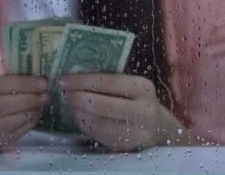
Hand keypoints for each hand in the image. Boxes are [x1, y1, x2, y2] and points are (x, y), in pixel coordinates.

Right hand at [0, 75, 47, 151]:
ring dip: (27, 114)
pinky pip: (7, 137)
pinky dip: (24, 127)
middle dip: (26, 100)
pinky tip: (33, 117)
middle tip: (44, 95)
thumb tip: (33, 77)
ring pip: (3, 125)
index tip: (41, 82)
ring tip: (41, 105)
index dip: (20, 83)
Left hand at [60, 73, 182, 151]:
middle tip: (65, 94)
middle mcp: (144, 111)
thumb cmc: (138, 99)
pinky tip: (80, 117)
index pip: (107, 82)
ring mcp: (137, 132)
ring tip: (71, 105)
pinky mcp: (127, 147)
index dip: (82, 81)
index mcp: (143, 88)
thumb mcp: (131, 85)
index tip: (64, 80)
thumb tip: (74, 76)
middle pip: (101, 105)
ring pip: (98, 124)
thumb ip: (108, 80)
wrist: (159, 127)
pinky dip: (85, 125)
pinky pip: (99, 136)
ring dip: (79, 113)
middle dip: (78, 98)